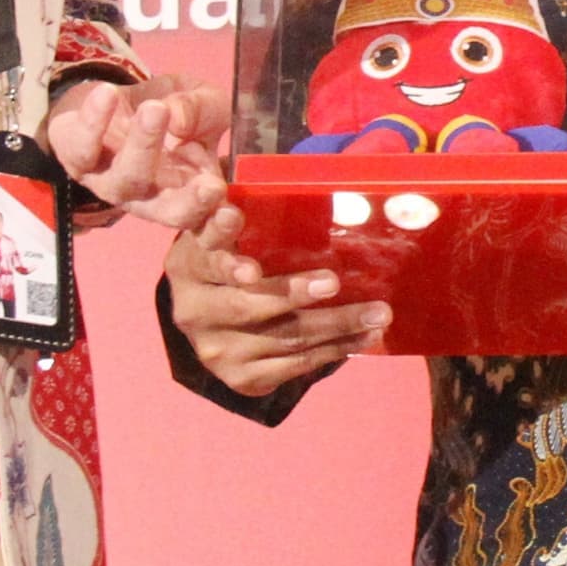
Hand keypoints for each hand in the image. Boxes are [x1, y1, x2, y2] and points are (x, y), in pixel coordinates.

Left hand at [44, 73, 227, 225]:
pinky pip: (83, 147)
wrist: (113, 100)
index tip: (232, 215)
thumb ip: (204, 108)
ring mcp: (113, 184)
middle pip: (171, 214)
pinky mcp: (78, 161)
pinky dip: (94, 119)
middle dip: (191, 204)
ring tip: (158, 109)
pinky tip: (107, 93)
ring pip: (127, 179)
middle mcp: (153, 198)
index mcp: (192, 191)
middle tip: (210, 186)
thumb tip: (180, 120)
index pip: (210, 223)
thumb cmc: (171, 109)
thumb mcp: (204, 100)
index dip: (221, 228)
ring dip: (144, 146)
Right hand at [165, 202, 386, 398]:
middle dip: (294, 293)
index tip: (235, 218)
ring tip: (378, 314)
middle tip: (334, 282)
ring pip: (284, 337)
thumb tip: (296, 187)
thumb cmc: (238, 262)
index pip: (207, 251)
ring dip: (337, 325)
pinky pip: (295, 365)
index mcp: (188, 265)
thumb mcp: (231, 236)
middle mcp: (194, 312)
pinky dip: (334, 350)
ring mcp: (217, 350)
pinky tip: (362, 338)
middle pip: (248, 304)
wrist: (218, 326)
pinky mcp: (241, 378)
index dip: (221, 239)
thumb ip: (243, 214)